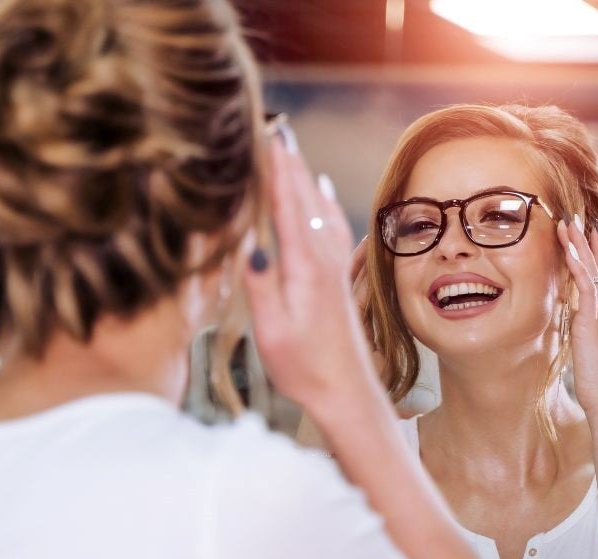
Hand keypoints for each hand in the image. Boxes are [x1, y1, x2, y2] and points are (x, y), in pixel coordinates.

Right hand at [244, 137, 380, 412]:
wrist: (348, 393)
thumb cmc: (305, 368)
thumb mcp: (272, 332)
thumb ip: (260, 287)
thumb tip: (249, 245)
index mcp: (304, 266)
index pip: (287, 205)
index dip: (276, 168)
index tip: (266, 136)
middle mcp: (323, 259)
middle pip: (305, 197)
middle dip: (288, 161)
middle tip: (273, 126)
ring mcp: (334, 266)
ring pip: (319, 207)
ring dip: (303, 175)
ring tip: (289, 148)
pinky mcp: (338, 278)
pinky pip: (331, 225)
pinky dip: (322, 200)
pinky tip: (323, 190)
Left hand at [555, 215, 597, 412]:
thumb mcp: (590, 353)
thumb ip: (586, 336)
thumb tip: (577, 328)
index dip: (595, 257)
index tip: (588, 236)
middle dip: (587, 243)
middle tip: (578, 219)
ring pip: (592, 271)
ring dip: (579, 245)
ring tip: (569, 223)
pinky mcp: (593, 321)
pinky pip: (586, 286)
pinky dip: (578, 265)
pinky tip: (569, 248)